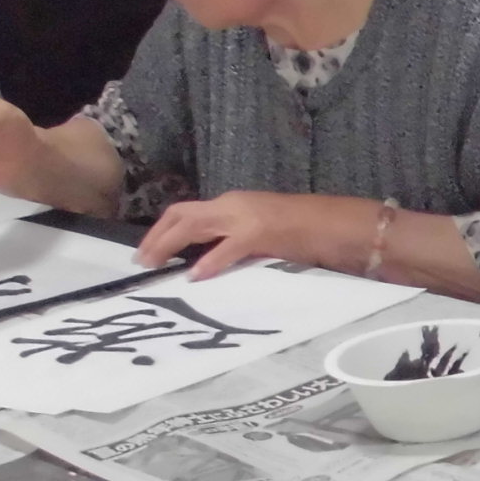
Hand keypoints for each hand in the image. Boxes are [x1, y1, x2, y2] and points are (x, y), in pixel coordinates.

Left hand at [136, 190, 350, 277]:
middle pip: (181, 214)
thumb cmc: (305, 232)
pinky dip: (208, 262)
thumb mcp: (261, 234)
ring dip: (169, 244)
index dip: (162, 230)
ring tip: (154, 265)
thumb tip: (207, 260)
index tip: (147, 252)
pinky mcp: (261, 233)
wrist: (338, 224)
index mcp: (234, 204)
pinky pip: (226, 247)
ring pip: (194, 224)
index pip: (187, 211)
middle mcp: (233, 204)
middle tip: (141, 262)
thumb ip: (235, 240)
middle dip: (156, 237)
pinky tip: (195, 276)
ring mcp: (246, 217)